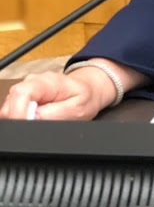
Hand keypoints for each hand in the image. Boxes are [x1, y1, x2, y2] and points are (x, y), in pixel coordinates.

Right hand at [0, 66, 119, 120]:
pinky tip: (35, 118)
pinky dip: (22, 117)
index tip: (25, 125)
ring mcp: (27, 87)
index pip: (20, 93)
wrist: (88, 89)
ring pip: (10, 106)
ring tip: (41, 120)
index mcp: (46, 81)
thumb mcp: (76, 109)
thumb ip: (52, 115)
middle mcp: (33, 81)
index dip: (18, 113)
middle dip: (18, 118)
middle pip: (11, 101)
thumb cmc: (84, 97)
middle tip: (36, 125)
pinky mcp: (24, 95)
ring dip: (20, 118)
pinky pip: (14, 108)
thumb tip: (31, 119)